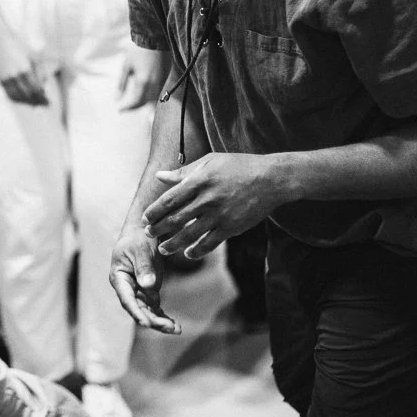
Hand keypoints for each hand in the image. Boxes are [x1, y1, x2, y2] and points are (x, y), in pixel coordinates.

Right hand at [0, 35, 48, 105]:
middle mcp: (15, 75)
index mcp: (25, 69)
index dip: (43, 97)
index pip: (36, 89)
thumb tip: (43, 88)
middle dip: (37, 101)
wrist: (2, 42)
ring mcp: (7, 78)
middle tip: (44, 105)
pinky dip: (17, 100)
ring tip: (35, 104)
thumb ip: (40, 73)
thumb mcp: (33, 57)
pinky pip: (9, 94)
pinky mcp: (1, 80)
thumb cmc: (21, 48)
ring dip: (27, 102)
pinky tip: (24, 101)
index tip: (49, 102)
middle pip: (28, 95)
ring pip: (18, 97)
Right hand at [109, 224, 178, 333]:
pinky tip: (175, 326)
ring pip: (147, 312)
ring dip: (160, 322)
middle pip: (138, 309)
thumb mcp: (140, 249)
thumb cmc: (138, 237)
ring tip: (177, 329)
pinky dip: (163, 317)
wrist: (143, 232)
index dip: (136, 311)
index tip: (146, 323)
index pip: (126, 299)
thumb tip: (148, 286)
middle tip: (170, 328)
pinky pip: (155, 309)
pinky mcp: (148, 292)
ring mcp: (138, 291)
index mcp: (119, 278)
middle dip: (153, 320)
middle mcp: (127, 288)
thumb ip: (144, 267)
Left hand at [117, 44, 166, 110]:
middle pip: (148, 103)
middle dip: (137, 107)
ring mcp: (163, 80)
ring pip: (156, 99)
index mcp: (144, 81)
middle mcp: (155, 83)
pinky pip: (161, 91)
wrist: (153, 37)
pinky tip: (146, 96)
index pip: (137, 102)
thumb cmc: (137, 51)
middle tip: (126, 108)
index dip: (128, 108)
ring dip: (146, 104)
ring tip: (135, 104)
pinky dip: (153, 96)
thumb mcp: (126, 67)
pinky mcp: (167, 76)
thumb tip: (117, 99)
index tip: (120, 109)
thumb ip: (122, 84)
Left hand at [142, 152, 293, 259]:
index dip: (154, 211)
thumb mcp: (209, 162)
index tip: (145, 218)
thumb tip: (159, 176)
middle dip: (159, 229)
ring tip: (164, 249)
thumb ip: (182, 172)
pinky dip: (197, 250)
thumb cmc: (237, 167)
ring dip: (173, 244)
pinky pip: (210, 243)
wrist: (270, 179)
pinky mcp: (232, 227)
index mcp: (199, 181)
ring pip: (190, 234)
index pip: (169, 200)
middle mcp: (207, 199)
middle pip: (176, 219)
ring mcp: (220, 215)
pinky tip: (188, 253)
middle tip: (149, 234)